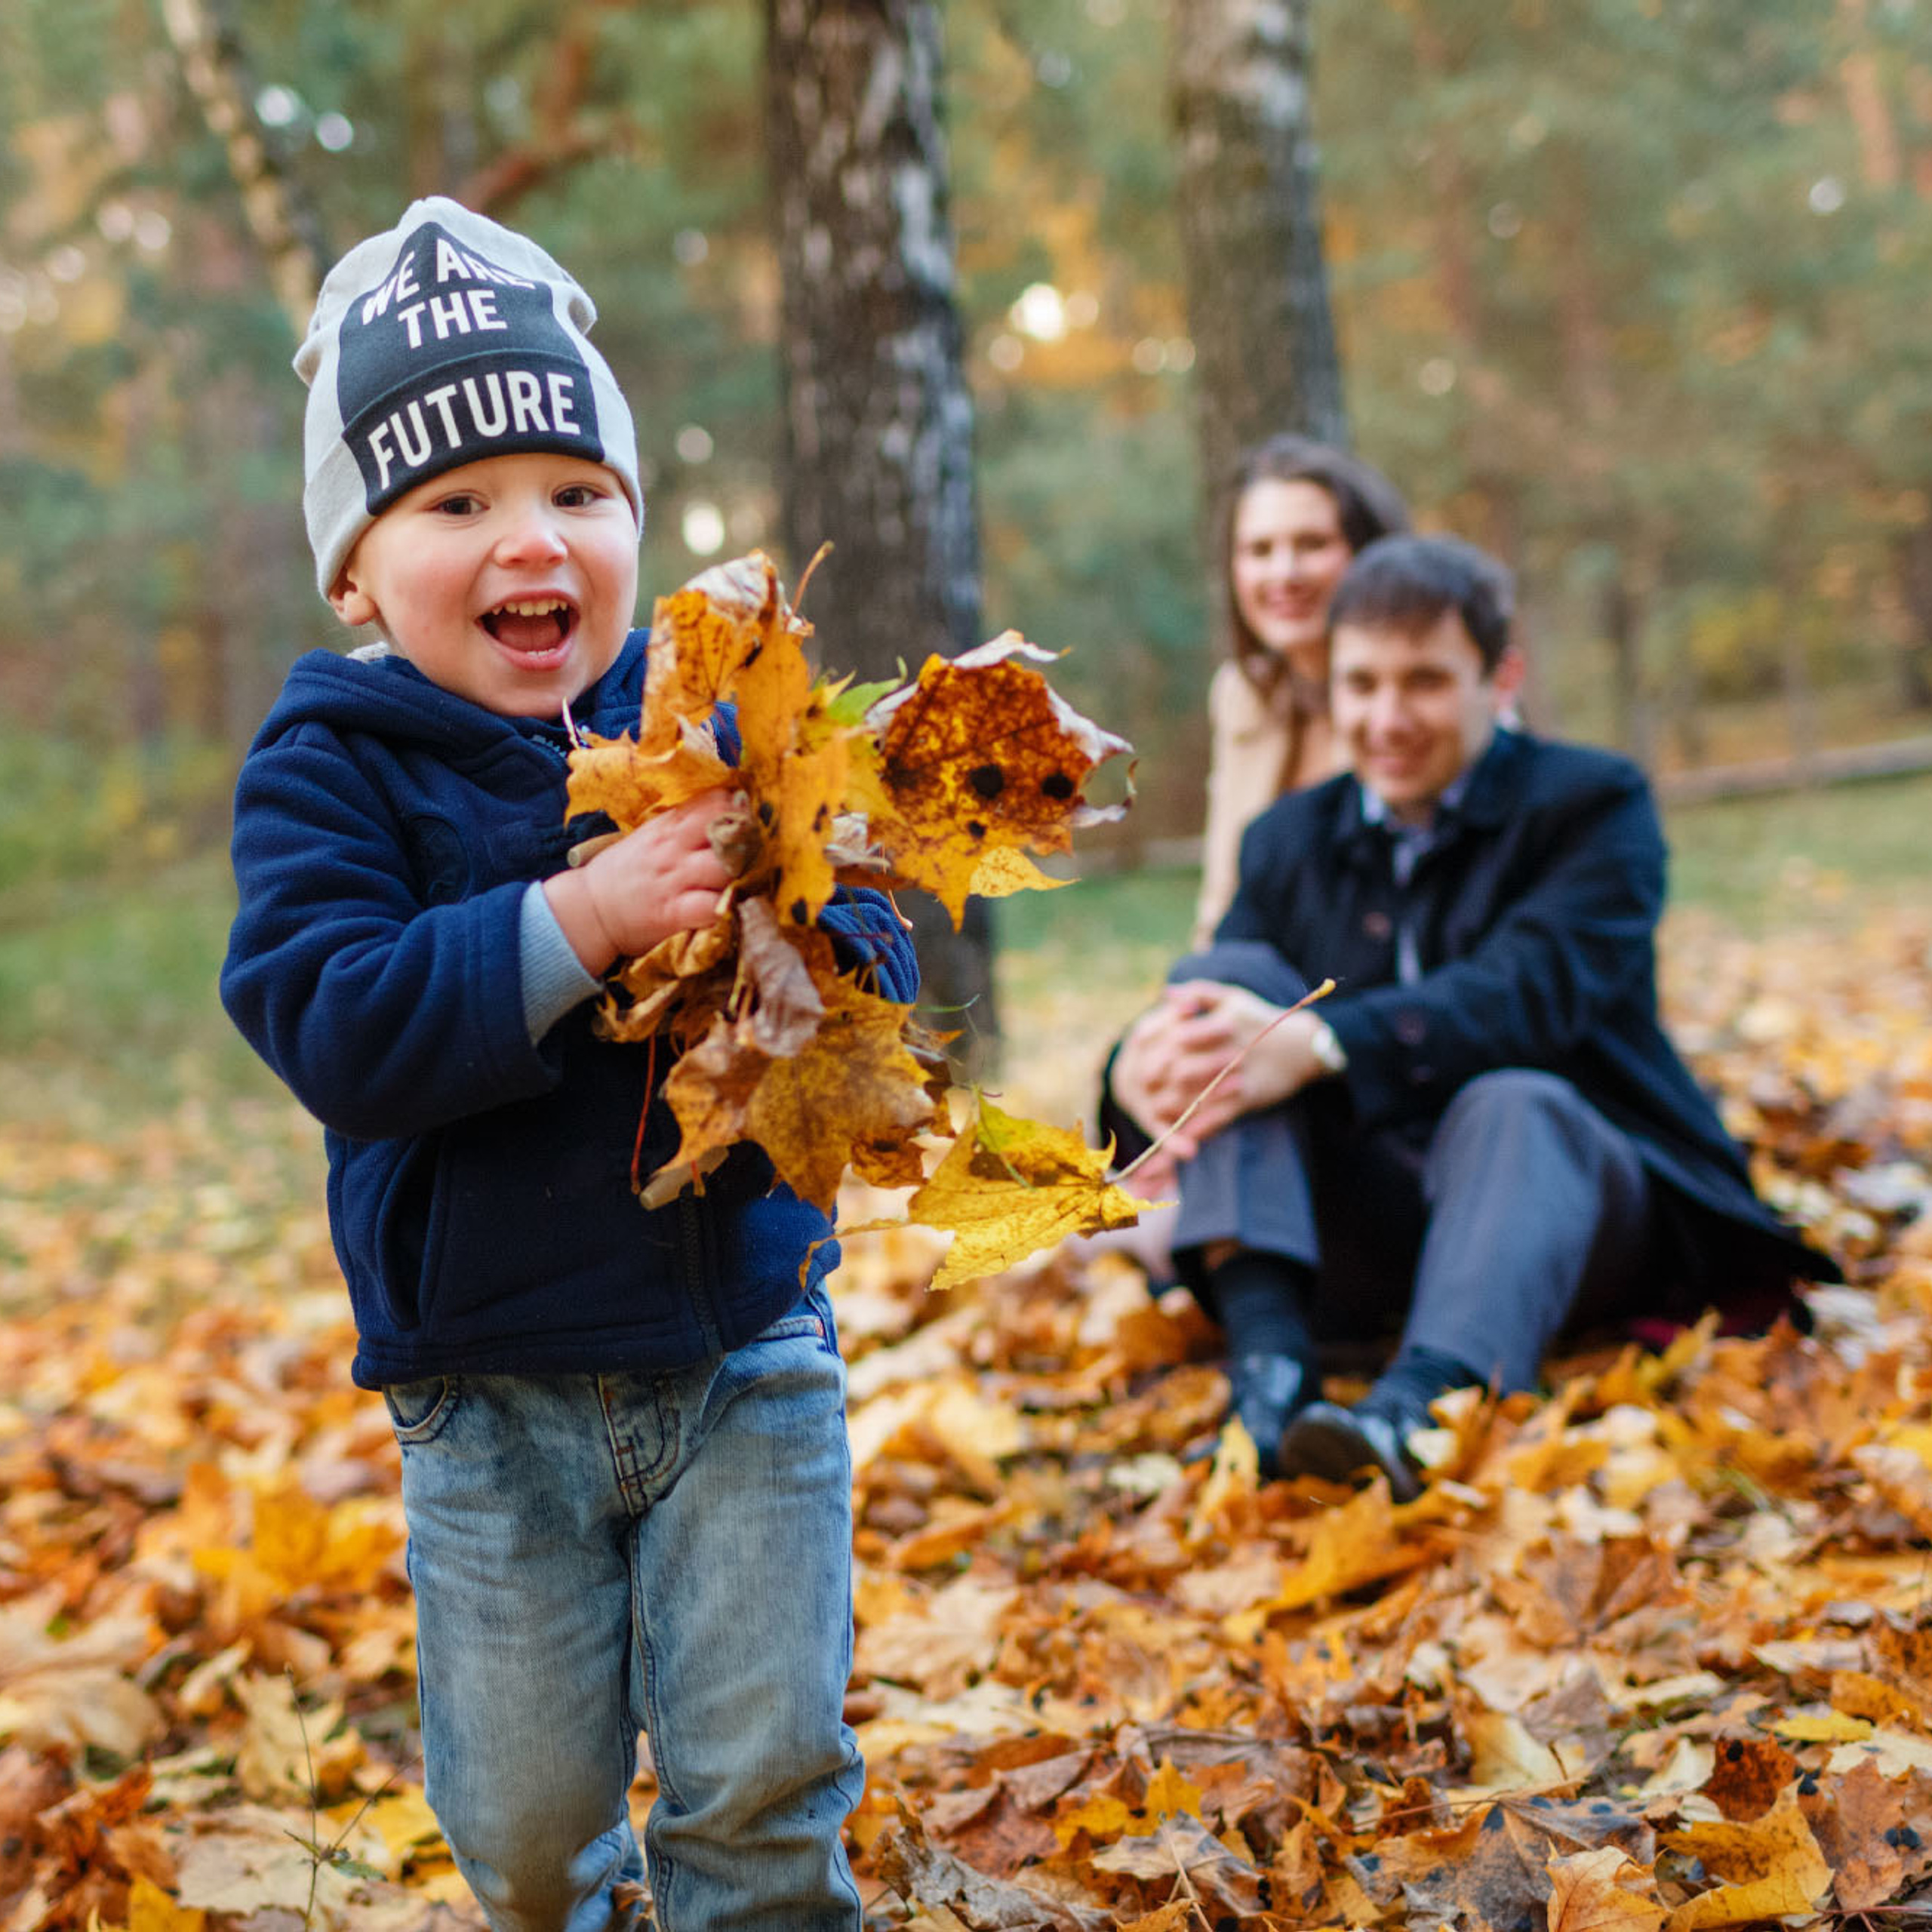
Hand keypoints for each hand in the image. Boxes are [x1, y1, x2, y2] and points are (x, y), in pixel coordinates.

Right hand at [545, 789, 738, 973]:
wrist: (590, 909)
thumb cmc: (626, 872)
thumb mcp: (651, 836)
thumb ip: (684, 824)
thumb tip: (728, 808)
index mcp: (669, 826)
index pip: (714, 802)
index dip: (739, 810)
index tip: (748, 821)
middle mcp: (674, 848)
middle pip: (728, 832)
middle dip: (749, 843)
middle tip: (756, 856)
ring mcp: (674, 880)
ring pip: (725, 868)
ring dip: (742, 876)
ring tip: (746, 883)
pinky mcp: (673, 912)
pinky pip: (711, 907)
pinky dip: (726, 908)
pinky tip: (730, 909)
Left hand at [1127, 981, 1326, 1160]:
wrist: (1303, 1048)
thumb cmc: (1261, 1018)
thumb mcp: (1233, 997)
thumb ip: (1198, 992)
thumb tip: (1165, 992)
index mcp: (1222, 1024)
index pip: (1178, 1038)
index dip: (1156, 1051)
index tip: (1143, 1058)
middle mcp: (1230, 1050)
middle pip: (1183, 1070)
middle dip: (1160, 1082)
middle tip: (1142, 1088)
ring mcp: (1240, 1077)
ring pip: (1198, 1097)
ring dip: (1173, 1106)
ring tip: (1155, 1110)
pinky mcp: (1249, 1099)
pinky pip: (1219, 1117)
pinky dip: (1199, 1127)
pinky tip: (1183, 1133)